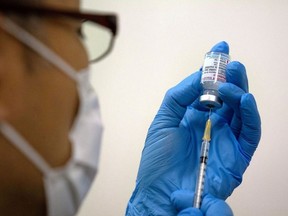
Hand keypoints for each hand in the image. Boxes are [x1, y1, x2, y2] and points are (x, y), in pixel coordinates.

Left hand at [126, 41, 260, 214]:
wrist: (160, 193)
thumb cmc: (158, 160)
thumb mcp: (163, 120)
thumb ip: (180, 96)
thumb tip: (200, 76)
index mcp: (195, 116)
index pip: (210, 88)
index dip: (215, 68)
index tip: (219, 49)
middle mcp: (213, 125)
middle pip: (229, 96)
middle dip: (230, 77)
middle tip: (229, 62)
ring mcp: (226, 139)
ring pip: (242, 111)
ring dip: (240, 92)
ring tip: (230, 79)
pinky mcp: (237, 156)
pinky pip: (250, 133)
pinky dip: (251, 115)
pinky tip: (244, 100)